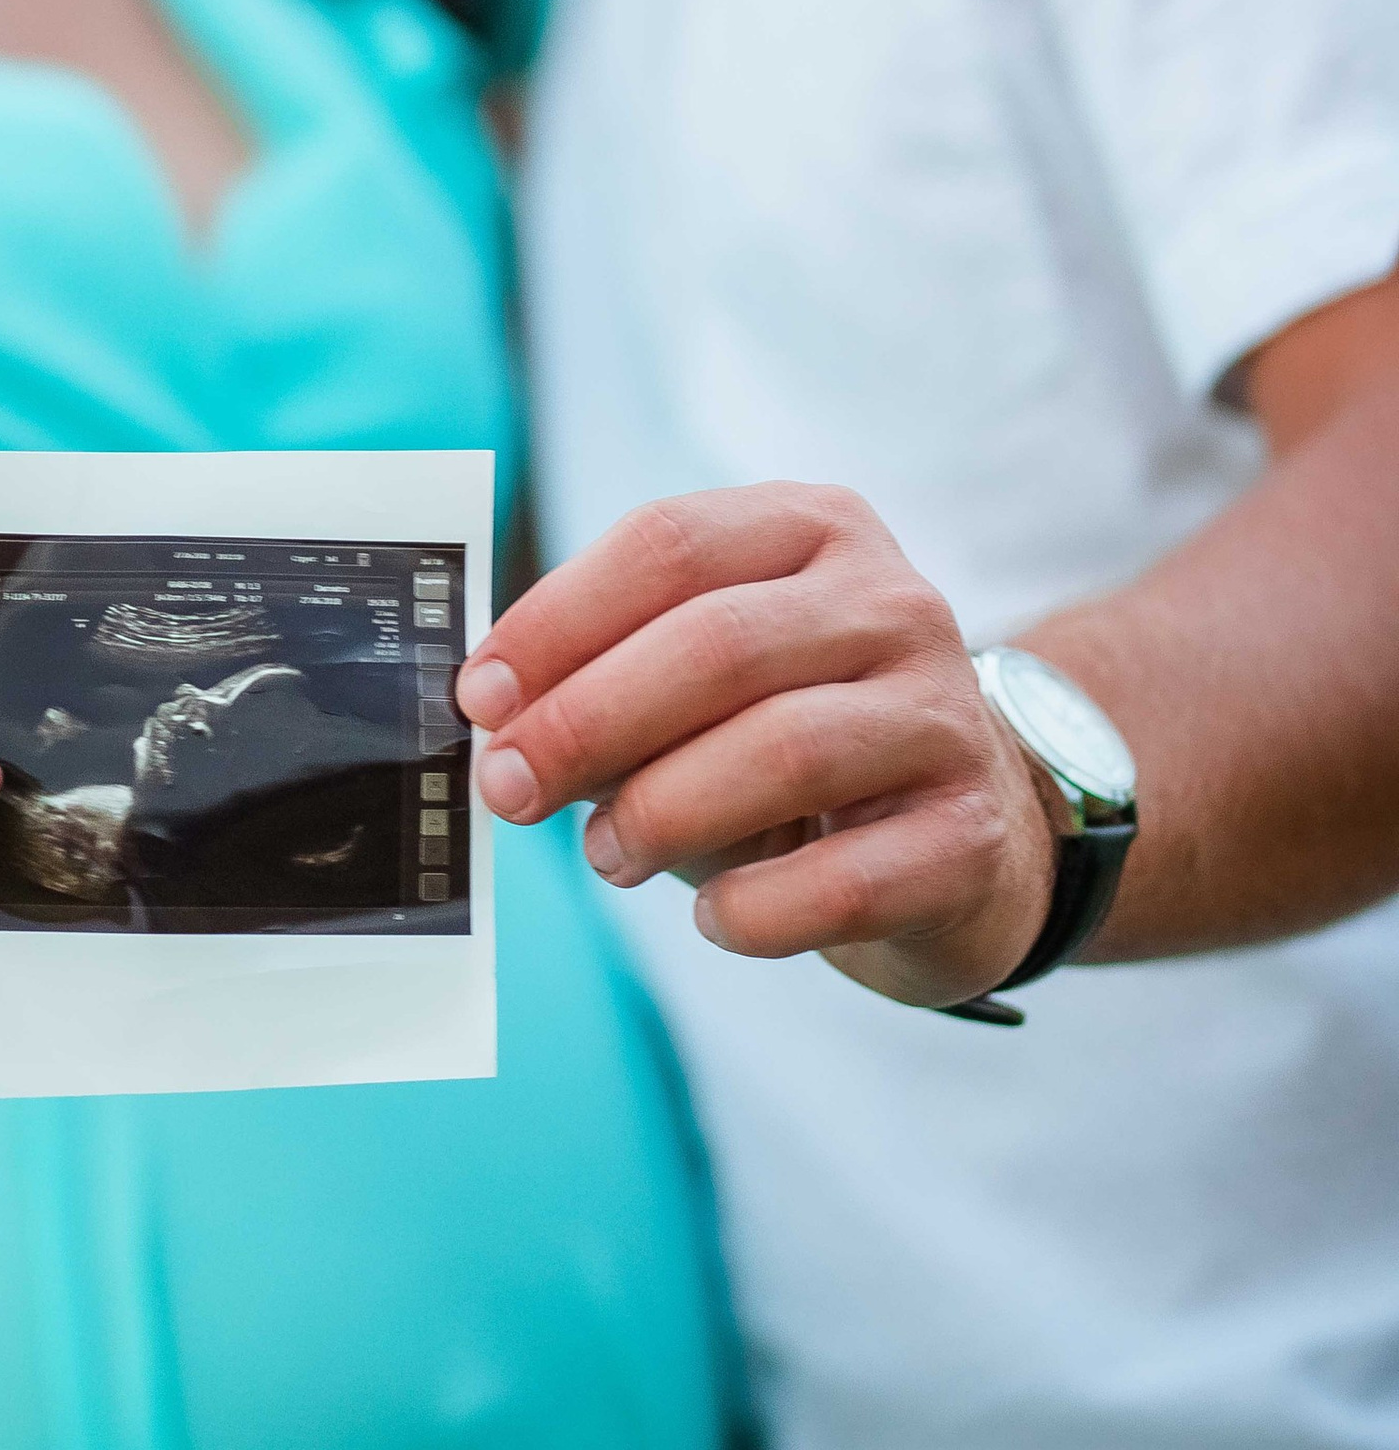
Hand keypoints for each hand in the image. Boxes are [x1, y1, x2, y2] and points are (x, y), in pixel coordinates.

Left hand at [458, 485, 1058, 1010]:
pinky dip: (753, 909)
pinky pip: (844, 880)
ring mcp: (946, 716)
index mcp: (814, 530)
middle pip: (718, 644)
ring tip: (607, 854)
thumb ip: (612, 678)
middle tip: (510, 789)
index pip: (669, 543)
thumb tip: (497, 724)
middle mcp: (895, 603)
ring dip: (662, 812)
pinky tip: (713, 919)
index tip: (480, 699)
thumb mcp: (707, 682)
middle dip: (587, 723)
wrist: (965, 835)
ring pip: (783, 749)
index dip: (557, 622)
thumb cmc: (792, 743)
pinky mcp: (970, 835)